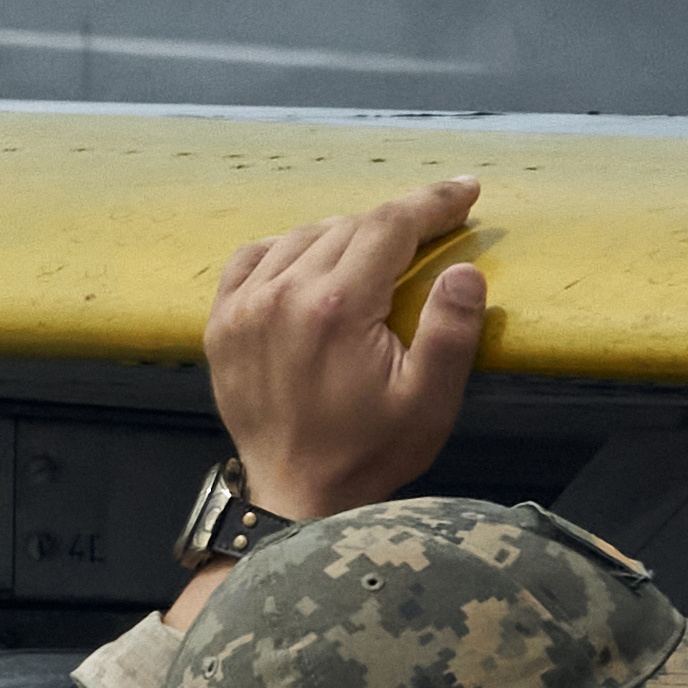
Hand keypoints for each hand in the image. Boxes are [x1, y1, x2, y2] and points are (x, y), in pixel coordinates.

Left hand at [205, 176, 486, 524]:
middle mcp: (284, 295)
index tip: (465, 190)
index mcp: (337, 308)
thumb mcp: (428, 403)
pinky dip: (286, 249)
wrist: (293, 497)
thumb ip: (450, 332)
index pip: (390, 225)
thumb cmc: (368, 452)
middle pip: (349, 227)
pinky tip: (309, 262)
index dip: (432, 202)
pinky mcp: (222, 324)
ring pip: (303, 236)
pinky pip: (252, 258)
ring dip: (346, 236)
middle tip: (433, 229)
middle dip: (397, 221)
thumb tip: (464, 270)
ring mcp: (244, 307)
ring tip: (378, 252)